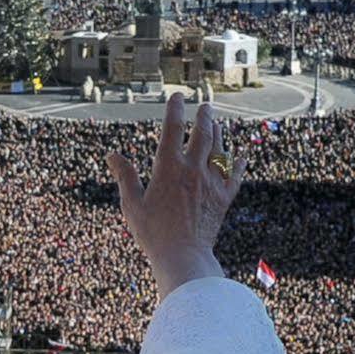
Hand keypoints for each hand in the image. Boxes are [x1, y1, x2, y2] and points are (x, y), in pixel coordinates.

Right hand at [106, 94, 244, 300]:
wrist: (183, 256)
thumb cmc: (153, 233)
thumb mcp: (132, 204)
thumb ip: (125, 176)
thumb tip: (112, 155)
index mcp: (169, 168)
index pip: (173, 129)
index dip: (175, 109)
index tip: (177, 97)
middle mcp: (193, 170)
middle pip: (202, 134)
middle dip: (204, 116)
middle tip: (205, 106)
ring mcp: (212, 183)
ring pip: (220, 150)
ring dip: (219, 134)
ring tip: (218, 124)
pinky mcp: (224, 198)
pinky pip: (235, 175)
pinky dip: (239, 163)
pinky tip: (242, 155)